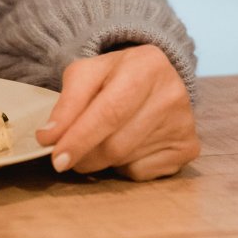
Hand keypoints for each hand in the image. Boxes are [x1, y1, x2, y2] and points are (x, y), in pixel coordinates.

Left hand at [36, 44, 197, 180]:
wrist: (155, 76)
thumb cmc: (115, 76)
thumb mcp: (87, 74)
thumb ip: (66, 102)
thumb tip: (49, 137)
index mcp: (147, 65)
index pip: (110, 112)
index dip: (80, 138)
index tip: (56, 158)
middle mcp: (173, 93)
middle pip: (116, 143)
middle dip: (84, 155)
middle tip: (67, 155)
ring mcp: (184, 123)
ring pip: (126, 160)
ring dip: (101, 160)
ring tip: (100, 141)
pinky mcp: (188, 147)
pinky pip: (141, 172)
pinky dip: (123, 166)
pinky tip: (127, 145)